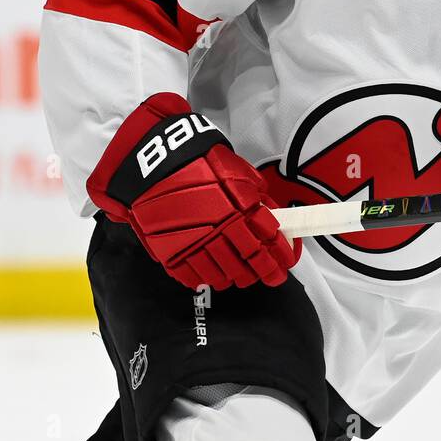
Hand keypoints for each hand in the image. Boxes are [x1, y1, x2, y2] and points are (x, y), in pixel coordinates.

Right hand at [87, 93, 298, 289]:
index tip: (286, 264)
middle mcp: (221, 229)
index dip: (282, 256)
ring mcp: (196, 243)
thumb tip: (273, 219)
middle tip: (270, 277)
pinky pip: (193, 275)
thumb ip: (256, 197)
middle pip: (249, 261)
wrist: (154, 161)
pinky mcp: (171, 251)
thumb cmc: (201, 161)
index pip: (270, 241)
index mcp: (241, 208)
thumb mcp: (237, 172)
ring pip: (223, 272)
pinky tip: (213, 277)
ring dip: (236, 277)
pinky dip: (206, 279)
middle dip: (263, 271)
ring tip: (240, 277)